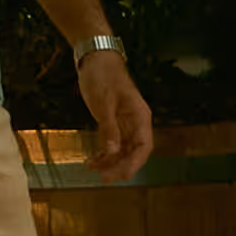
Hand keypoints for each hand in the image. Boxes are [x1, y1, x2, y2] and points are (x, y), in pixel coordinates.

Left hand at [77, 47, 157, 177]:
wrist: (95, 58)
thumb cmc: (102, 76)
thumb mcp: (104, 102)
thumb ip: (109, 128)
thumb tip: (113, 152)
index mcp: (139, 117)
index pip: (143, 146)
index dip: (135, 163)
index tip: (122, 175)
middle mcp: (135, 122)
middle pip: (133, 151)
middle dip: (120, 166)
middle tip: (103, 177)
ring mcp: (124, 122)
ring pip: (122, 149)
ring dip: (109, 161)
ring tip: (92, 169)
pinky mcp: (112, 121)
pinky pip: (112, 142)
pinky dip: (103, 152)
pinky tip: (92, 160)